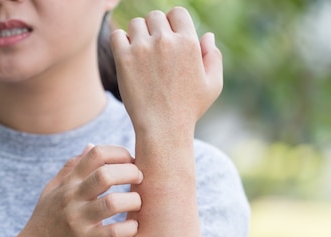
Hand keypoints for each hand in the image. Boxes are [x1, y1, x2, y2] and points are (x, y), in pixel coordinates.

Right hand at [4, 145, 142, 236]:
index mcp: (69, 182)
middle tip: (140, 179)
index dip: (119, 153)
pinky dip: (129, 228)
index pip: (96, 153)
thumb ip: (71, 168)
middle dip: (131, 172)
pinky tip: (132, 227)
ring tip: (137, 203)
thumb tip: (90, 146)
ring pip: (113, 203)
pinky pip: (113, 233)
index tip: (130, 161)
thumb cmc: (45, 221)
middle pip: (106, 174)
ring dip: (133, 201)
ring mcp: (78, 220)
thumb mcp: (52, 190)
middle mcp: (72, 198)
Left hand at [110, 7, 222, 141]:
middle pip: (155, 16)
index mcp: (189, 42)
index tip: (168, 39)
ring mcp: (143, 48)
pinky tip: (126, 57)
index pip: (177, 13)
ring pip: (136, 24)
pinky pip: (116, 35)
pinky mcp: (124, 59)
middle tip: (152, 50)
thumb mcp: (212, 85)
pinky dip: (120, 42)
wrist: (163, 129)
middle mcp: (166, 41)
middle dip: (154, 30)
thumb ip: (213, 57)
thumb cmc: (188, 110)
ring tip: (139, 55)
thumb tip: (207, 36)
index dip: (172, 24)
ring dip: (137, 35)